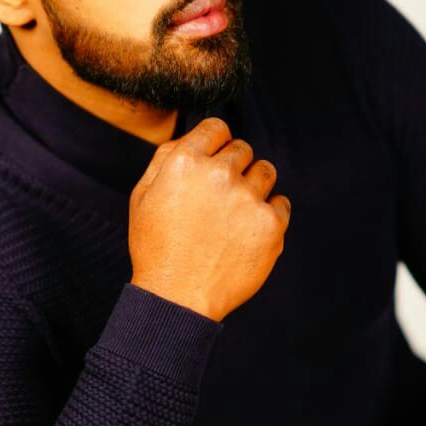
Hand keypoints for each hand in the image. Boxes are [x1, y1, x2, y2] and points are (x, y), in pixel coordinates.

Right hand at [128, 116, 290, 321]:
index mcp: (185, 162)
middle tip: (220, 200)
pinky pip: (282, 203)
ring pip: (266, 171)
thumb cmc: (157, 248)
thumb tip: (192, 137)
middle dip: (234, 168)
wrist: (178, 298)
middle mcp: (219, 174)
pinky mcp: (271, 224)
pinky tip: (248, 233)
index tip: (215, 163)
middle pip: (243, 149)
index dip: (216, 144)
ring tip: (235, 215)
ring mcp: (248, 199)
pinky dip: (269, 215)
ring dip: (255, 186)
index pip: (217, 128)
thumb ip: (166, 158)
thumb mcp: (143, 196)